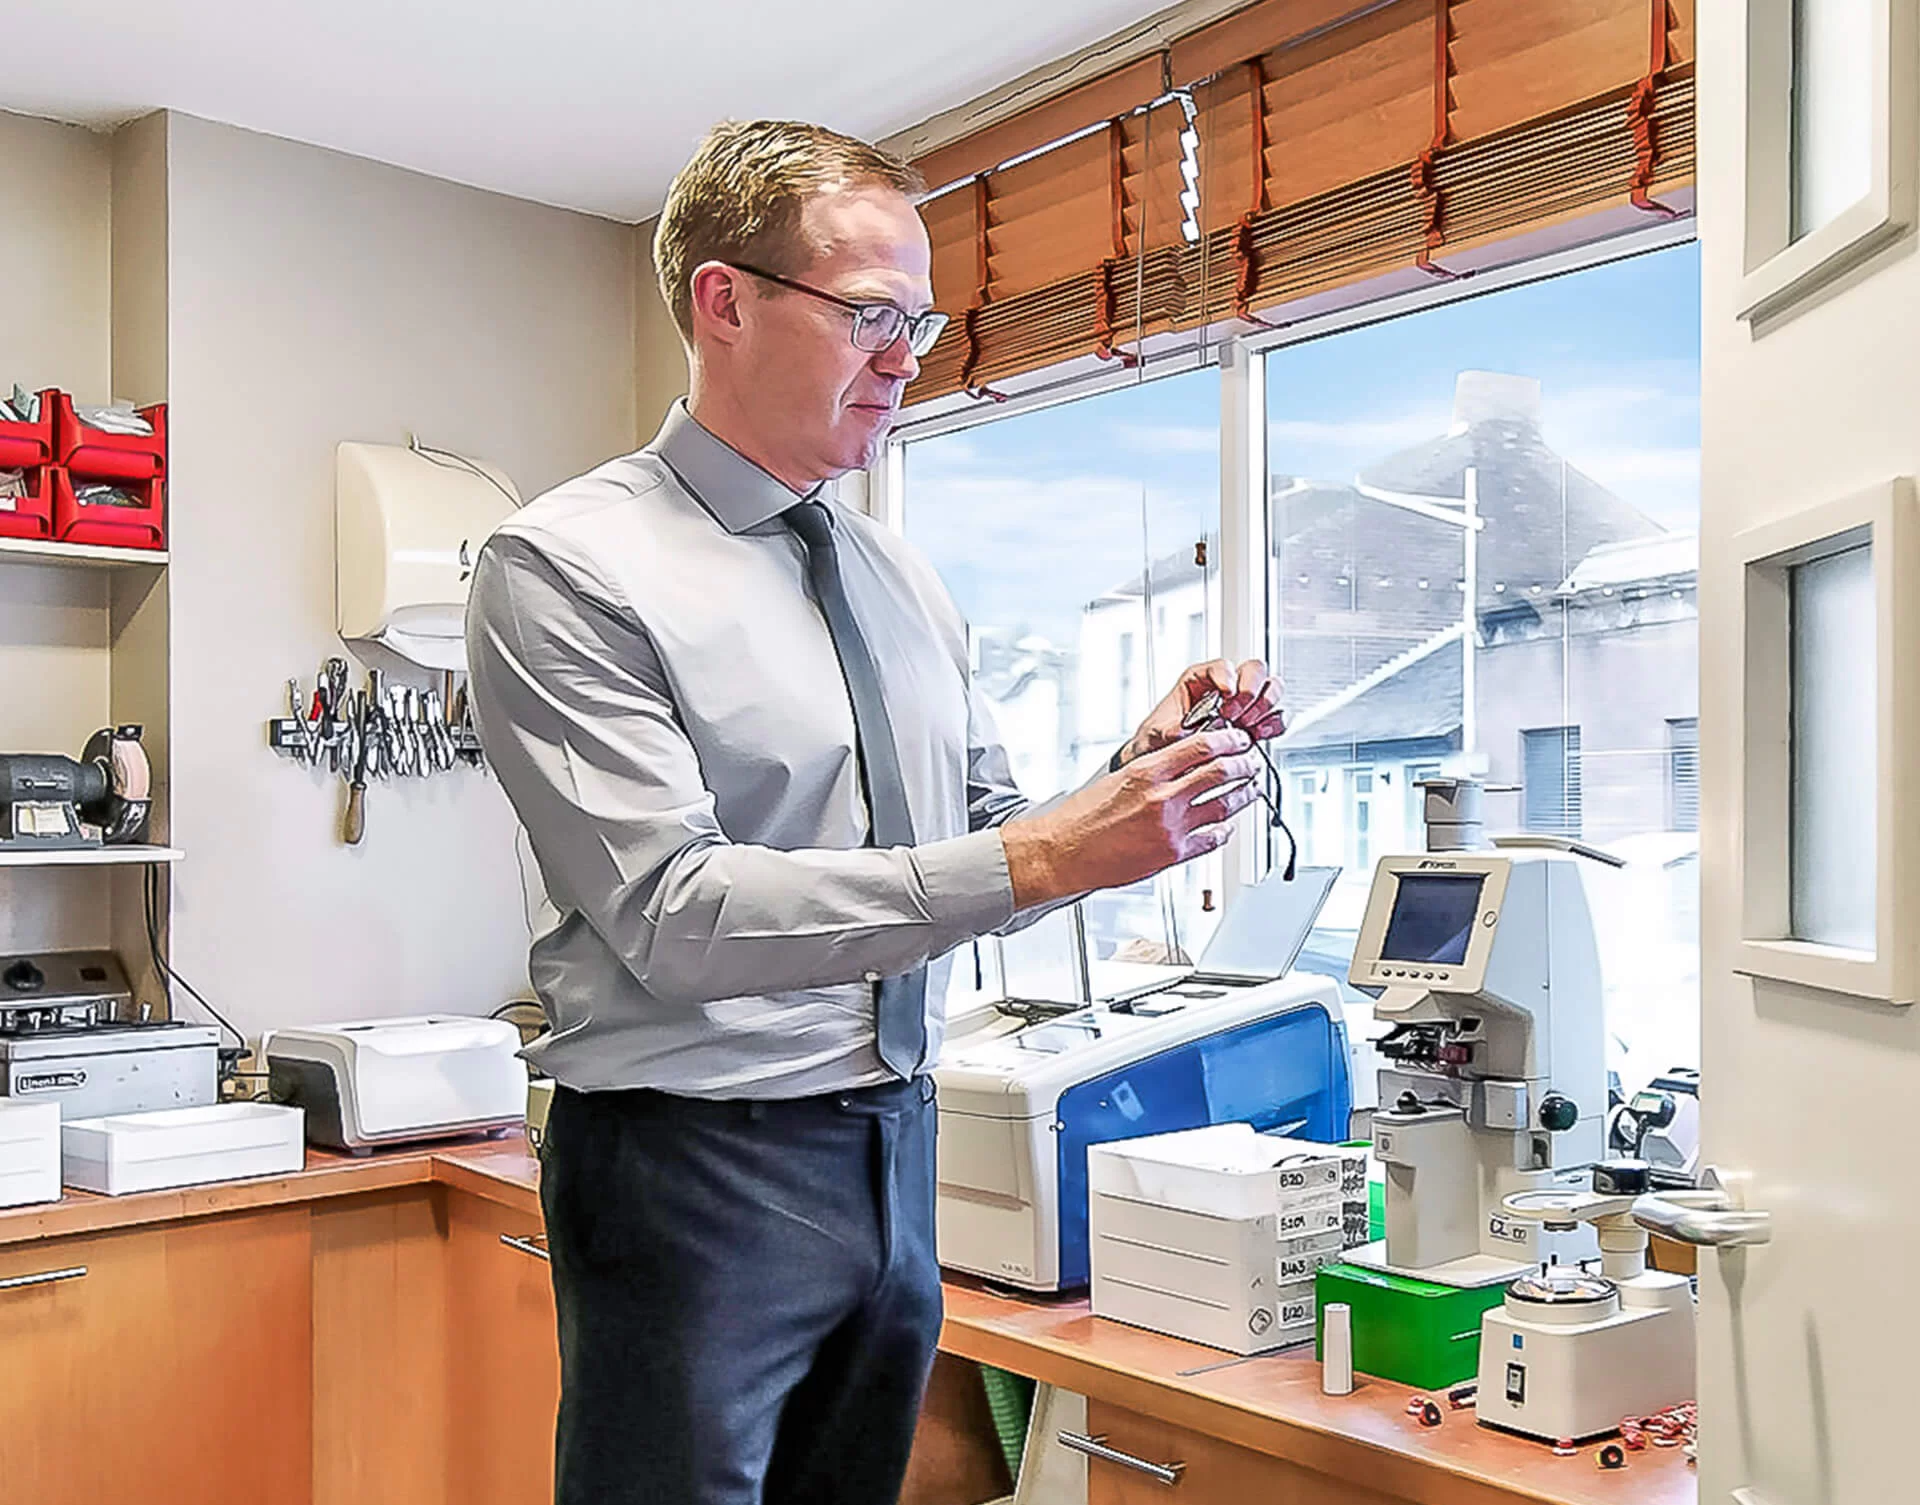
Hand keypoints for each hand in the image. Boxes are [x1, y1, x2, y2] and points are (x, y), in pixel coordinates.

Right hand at [1001, 728, 1262, 908]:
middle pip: (1221, 772)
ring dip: (1245, 795)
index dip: (1228, 740)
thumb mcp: (1118, 779)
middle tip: (1251, 762)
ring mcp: (1171, 827)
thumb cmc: (1082, 818)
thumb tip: (1184, 760)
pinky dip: (1225, 830)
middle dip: (1245, 764)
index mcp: (1147, 772)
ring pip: (1226, 805)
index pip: (1201, 745)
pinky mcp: (1173, 854)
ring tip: (1251, 790)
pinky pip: (1213, 839)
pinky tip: (1227, 826)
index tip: (1238, 739)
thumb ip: (1154, 770)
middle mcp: (1162, 798)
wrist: (1064, 852)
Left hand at [1113, 659, 1285, 768]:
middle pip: (1254, 670)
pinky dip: (1275, 724)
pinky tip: (1260, 734)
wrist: (1167, 762)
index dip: (1228, 676)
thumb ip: (1170, 729)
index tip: (1227, 693)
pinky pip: (1277, 716)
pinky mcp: (1255, 725)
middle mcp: (1226, 687)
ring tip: (1247, 725)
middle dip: (1250, 690)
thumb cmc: (1160, 740)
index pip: (1222, 666)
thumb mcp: (1157, 733)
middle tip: (1237, 713)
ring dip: (1265, 706)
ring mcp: (1244, 705)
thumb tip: (1181, 731)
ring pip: (1272, 687)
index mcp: (1200, 680)